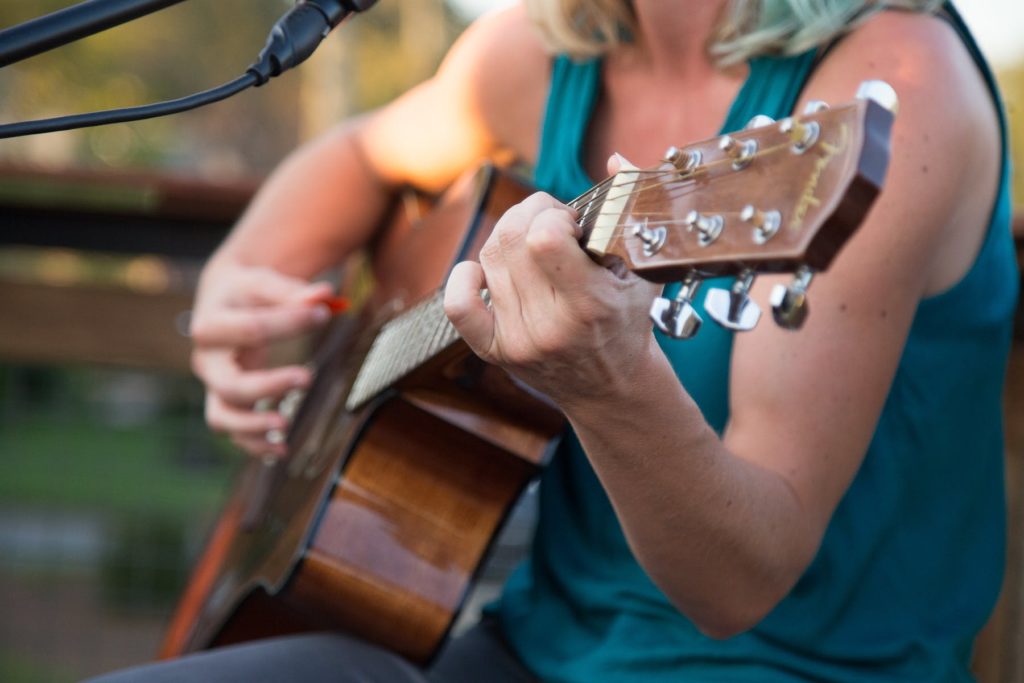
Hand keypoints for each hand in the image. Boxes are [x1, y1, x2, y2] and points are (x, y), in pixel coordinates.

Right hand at [189, 262, 332, 455]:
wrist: (221, 301)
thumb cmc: (247, 291)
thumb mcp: (265, 283)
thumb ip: (293, 292)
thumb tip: (325, 295)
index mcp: (212, 324)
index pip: (251, 328)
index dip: (289, 322)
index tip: (323, 314)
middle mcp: (206, 359)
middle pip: (229, 383)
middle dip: (266, 386)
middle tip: (306, 379)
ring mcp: (214, 384)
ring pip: (222, 416)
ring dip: (252, 427)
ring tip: (285, 427)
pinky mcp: (225, 401)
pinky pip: (233, 431)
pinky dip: (254, 444)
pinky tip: (282, 450)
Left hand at [443, 189, 658, 409]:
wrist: (610, 389)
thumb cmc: (628, 321)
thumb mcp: (643, 271)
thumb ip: (630, 213)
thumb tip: (615, 161)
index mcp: (590, 305)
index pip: (544, 239)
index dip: (553, 215)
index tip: (572, 223)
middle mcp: (549, 327)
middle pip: (510, 238)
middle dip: (530, 214)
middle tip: (552, 225)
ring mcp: (517, 341)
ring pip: (487, 258)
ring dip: (508, 238)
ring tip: (535, 248)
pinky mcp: (493, 350)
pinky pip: (457, 303)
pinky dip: (464, 275)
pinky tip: (485, 271)